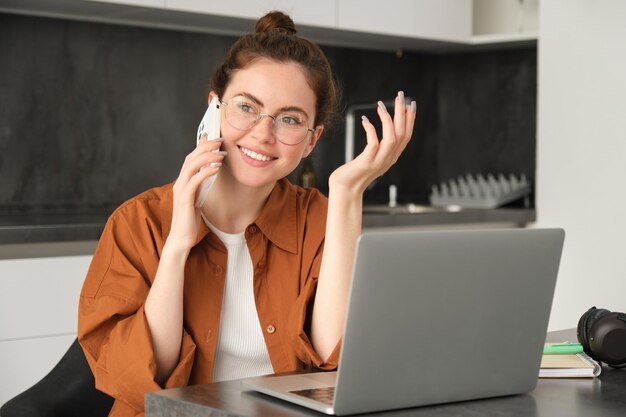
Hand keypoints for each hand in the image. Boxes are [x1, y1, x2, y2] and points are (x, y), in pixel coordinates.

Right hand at [167, 136, 224, 251]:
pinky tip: (216, 168)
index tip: (212, 138)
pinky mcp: (184, 198)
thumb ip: (200, 186)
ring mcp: (181, 190)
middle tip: (219, 140)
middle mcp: (179, 183)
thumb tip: (208, 173)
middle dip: (204, 147)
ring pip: (191, 166)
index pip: (190, 159)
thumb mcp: (196, 199)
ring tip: (220, 152)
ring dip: (206, 157)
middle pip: (190, 158)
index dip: (200, 147)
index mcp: (182, 183)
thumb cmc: (189, 221)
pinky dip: (206, 172)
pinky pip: (195, 180)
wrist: (180, 239)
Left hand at [330, 91, 415, 194]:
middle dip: (402, 113)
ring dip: (388, 119)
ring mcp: (379, 162)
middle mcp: (389, 159)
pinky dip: (371, 129)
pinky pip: (374, 143)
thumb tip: (383, 128)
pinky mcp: (366, 163)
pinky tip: (365, 120)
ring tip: (381, 105)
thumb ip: (380, 145)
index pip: (406, 136)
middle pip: (402, 133)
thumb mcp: (372, 157)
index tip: (410, 104)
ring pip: (392, 137)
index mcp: (392, 157)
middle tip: (400, 96)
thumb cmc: (355, 172)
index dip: (410, 120)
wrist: (345, 189)